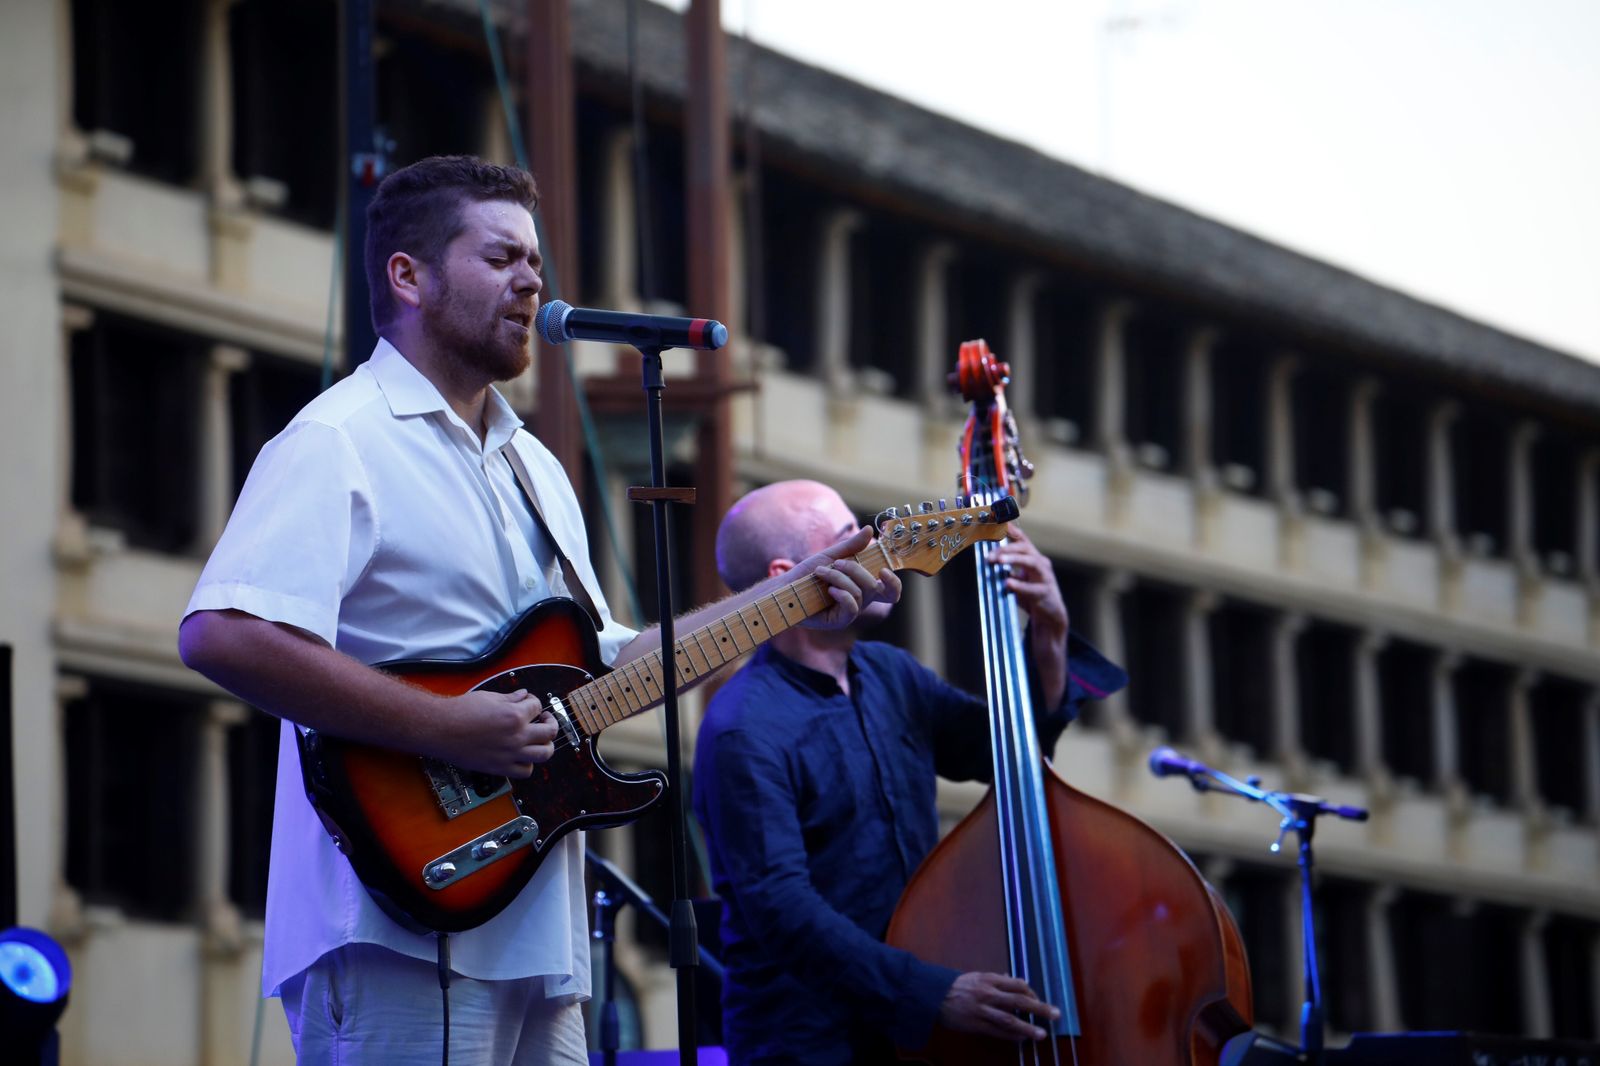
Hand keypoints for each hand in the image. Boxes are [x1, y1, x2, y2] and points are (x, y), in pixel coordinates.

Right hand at [436, 689, 560, 777]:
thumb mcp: (489, 697)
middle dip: (550, 722)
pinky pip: (525, 771)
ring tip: (542, 740)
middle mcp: (516, 736)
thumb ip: (510, 697)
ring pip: (544, 754)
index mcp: (514, 715)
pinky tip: (524, 756)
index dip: (534, 702)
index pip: (537, 706)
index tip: (529, 703)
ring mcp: (510, 753)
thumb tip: (523, 695)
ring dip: (547, 745)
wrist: (440, 729)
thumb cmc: (460, 712)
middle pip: (549, 731)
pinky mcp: (500, 767)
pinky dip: (529, 764)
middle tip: (544, 720)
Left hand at [794, 526, 901, 629]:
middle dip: (856, 570)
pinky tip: (829, 590)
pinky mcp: (839, 621)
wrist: (786, 587)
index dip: (894, 583)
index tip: (884, 570)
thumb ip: (852, 546)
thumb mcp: (831, 556)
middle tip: (836, 564)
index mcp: (862, 586)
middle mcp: (860, 600)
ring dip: (839, 578)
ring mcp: (850, 612)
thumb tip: (869, 529)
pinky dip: (842, 594)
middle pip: (875, 587)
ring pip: (859, 593)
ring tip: (821, 574)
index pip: (890, 591)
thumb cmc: (808, 574)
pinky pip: (852, 607)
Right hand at [938, 971, 1058, 1042]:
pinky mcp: (976, 1025)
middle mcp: (988, 994)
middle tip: (1056, 1014)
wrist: (933, 996)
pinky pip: (997, 1032)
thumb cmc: (957, 985)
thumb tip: (1017, 981)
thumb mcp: (978, 977)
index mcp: (990, 979)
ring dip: (1027, 1028)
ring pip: (1009, 1020)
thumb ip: (998, 980)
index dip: (1032, 994)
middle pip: (1019, 1001)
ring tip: (1041, 1034)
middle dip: (1040, 1008)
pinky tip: (1021, 1039)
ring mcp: (982, 1010)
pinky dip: (1011, 1036)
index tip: (1039, 1001)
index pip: (1018, 985)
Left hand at [990, 526, 1067, 641]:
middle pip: (1025, 548)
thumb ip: (1007, 569)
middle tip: (990, 555)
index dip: (1011, 530)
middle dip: (1006, 549)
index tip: (998, 523)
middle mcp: (1041, 564)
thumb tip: (987, 559)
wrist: (1050, 615)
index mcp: (1033, 558)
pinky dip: (1019, 586)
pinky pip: (1032, 588)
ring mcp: (1045, 577)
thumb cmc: (1032, 594)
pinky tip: (1008, 584)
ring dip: (1014, 559)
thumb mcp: (1019, 578)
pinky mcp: (1045, 593)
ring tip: (1000, 560)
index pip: (1022, 540)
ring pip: (1031, 562)